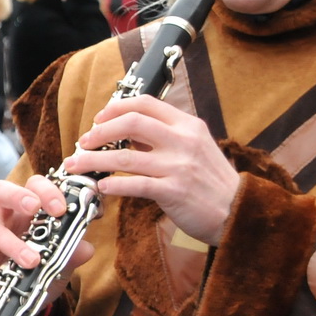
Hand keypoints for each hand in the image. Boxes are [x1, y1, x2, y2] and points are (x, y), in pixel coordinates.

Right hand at [0, 174, 95, 304]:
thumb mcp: (60, 266)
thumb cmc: (36, 276)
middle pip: (2, 191)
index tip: (63, 208)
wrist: (15, 307)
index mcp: (29, 215)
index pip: (33, 187)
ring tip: (32, 261)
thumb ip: (72, 254)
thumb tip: (86, 247)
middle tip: (36, 207)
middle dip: (19, 195)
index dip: (47, 190)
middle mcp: (6, 221)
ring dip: (13, 242)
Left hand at [67, 94, 238, 245]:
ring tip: (76, 165)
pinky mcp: (174, 191)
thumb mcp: (195, 148)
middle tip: (83, 142)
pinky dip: (112, 185)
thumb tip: (125, 130)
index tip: (98, 119)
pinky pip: (134, 185)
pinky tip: (101, 187)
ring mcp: (179, 166)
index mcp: (187, 125)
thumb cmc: (211, 181)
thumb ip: (164, 136)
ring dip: (94, 160)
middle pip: (131, 123)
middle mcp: (183, 141)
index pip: (146, 103)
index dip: (116, 108)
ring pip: (124, 157)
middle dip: (99, 132)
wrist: (238, 211)